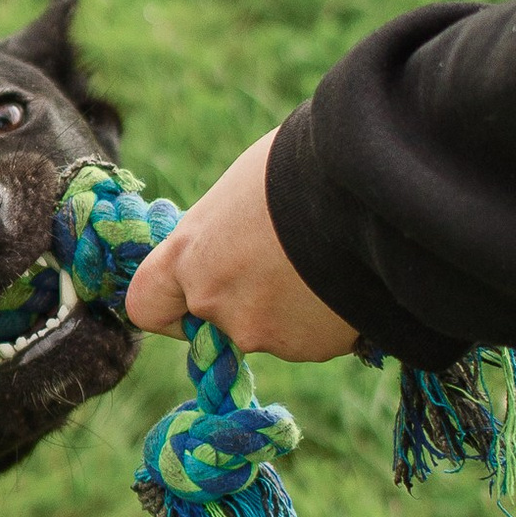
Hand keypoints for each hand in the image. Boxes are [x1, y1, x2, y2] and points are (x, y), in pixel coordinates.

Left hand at [120, 133, 357, 358]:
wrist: (368, 193)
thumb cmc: (303, 168)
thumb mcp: (245, 188)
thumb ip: (225, 229)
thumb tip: (234, 235)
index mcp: (191, 254)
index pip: (147, 304)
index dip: (169, 304)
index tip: (192, 290)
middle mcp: (215, 301)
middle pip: (217, 317)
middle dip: (246, 297)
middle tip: (284, 259)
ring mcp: (262, 332)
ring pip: (270, 328)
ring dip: (292, 305)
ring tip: (327, 258)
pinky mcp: (309, 348)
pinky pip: (313, 336)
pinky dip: (326, 317)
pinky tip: (348, 279)